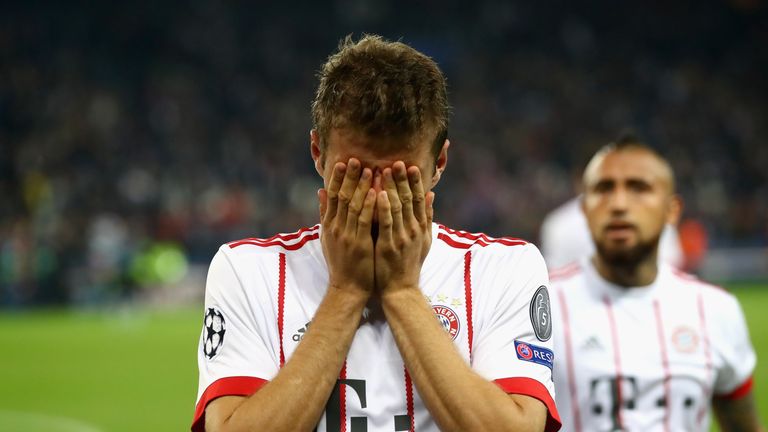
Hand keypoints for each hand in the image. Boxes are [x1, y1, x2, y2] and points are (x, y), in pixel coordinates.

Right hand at [318, 158, 376, 295]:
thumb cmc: (341, 264)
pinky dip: (369, 205)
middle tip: (356, 159)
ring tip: (369, 169)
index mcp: (329, 225)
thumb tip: (320, 191)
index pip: (331, 196)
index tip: (343, 162)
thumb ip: (325, 214)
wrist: (347, 289)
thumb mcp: (328, 237)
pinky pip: (364, 221)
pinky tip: (376, 192)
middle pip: (341, 196)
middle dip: (349, 177)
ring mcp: (347, 236)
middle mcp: (336, 228)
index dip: (337, 178)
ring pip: (353, 206)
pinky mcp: (359, 244)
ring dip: (361, 186)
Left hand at [374, 161, 433, 293]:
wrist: (401, 290)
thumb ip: (426, 217)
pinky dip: (384, 208)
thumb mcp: (424, 240)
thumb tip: (430, 194)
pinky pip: (387, 224)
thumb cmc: (409, 265)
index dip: (415, 181)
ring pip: (397, 207)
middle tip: (396, 161)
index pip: (418, 199)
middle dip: (402, 179)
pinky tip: (379, 194)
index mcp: (420, 228)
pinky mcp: (389, 246)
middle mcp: (414, 230)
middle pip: (409, 199)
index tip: (411, 165)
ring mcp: (402, 238)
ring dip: (391, 187)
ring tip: (384, 170)